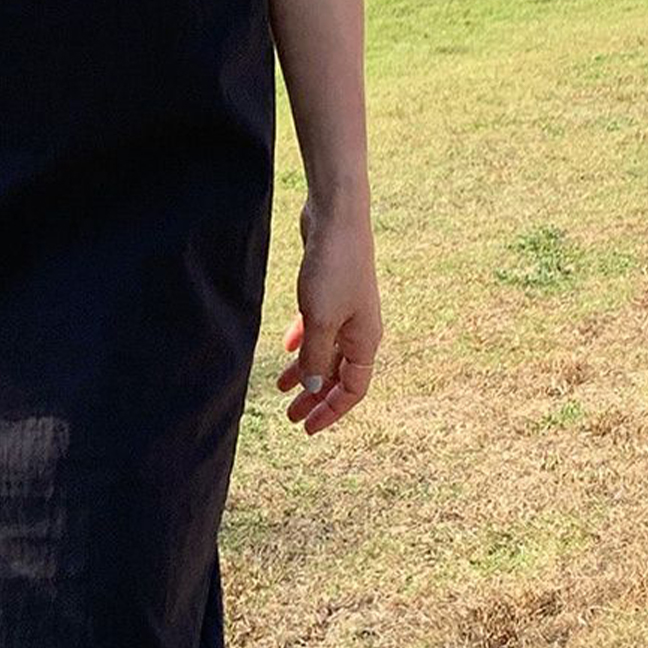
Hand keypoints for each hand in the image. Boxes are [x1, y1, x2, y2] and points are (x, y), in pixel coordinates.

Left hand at [276, 195, 381, 432]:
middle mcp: (360, 329)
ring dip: (306, 372)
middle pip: (338, 375)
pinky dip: (304, 341)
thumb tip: (314, 390)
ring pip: (325, 352)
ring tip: (281, 388)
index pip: (353, 390)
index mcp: (366, 341)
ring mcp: (346, 310)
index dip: (330, 411)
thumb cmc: (333, 269)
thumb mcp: (321, 320)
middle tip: (290, 417)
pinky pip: (318, 328)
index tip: (305, 428)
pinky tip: (287, 348)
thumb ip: (317, 358)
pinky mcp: (329, 292)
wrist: (335, 218)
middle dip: (316, 397)